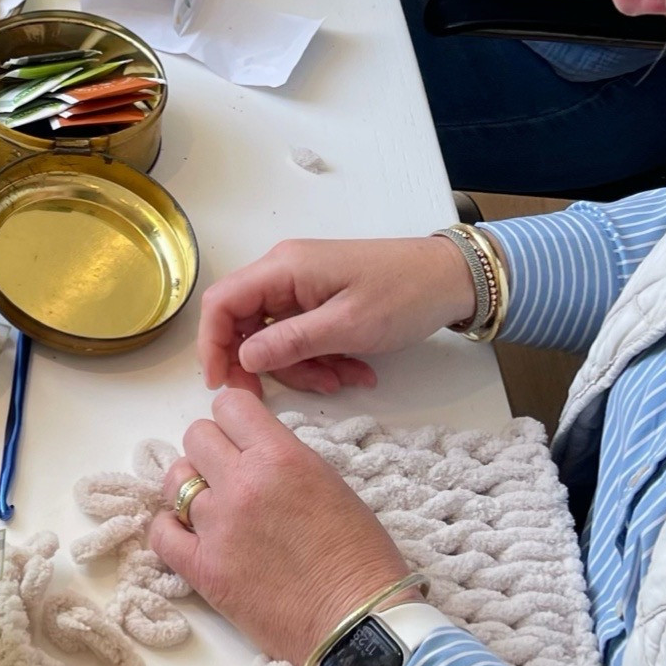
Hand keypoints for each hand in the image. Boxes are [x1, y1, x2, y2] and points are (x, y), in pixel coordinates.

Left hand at [148, 390, 416, 665]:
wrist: (359, 625)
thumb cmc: (361, 557)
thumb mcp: (330, 484)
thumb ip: (284, 461)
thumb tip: (251, 455)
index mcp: (281, 457)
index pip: (229, 405)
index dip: (234, 419)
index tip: (240, 436)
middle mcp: (243, 484)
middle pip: (196, 436)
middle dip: (211, 450)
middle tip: (227, 473)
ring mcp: (217, 526)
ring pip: (174, 479)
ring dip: (190, 487)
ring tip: (211, 505)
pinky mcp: (203, 569)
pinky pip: (161, 533)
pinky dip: (170, 529)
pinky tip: (188, 534)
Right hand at [198, 236, 477, 393]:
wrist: (452, 279)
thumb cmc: (402, 295)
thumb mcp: (347, 326)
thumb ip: (290, 342)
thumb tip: (242, 358)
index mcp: (283, 268)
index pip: (222, 302)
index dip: (213, 344)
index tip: (222, 385)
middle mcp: (284, 273)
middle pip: (246, 324)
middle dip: (268, 365)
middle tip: (285, 397)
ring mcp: (302, 287)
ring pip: (276, 337)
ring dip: (303, 367)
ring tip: (343, 380)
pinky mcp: (320, 301)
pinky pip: (303, 336)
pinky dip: (321, 358)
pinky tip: (354, 370)